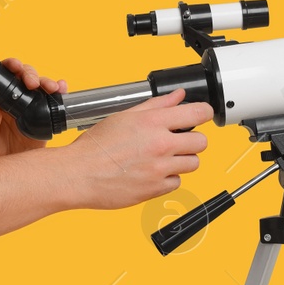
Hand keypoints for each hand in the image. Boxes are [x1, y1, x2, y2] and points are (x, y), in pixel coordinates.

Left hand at [0, 58, 66, 162]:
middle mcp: (9, 102)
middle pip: (21, 79)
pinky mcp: (39, 123)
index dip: (8, 67)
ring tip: (51, 87)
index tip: (15, 67)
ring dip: (46, 83)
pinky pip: (49, 106)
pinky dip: (58, 96)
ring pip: (37, 90)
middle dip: (30, 74)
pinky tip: (62, 91)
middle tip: (32, 82)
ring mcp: (25, 111)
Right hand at [62, 88, 211, 210]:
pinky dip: (168, 178)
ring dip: (182, 160)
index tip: (202, 115)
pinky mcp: (156, 188)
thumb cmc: (96, 147)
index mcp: (152, 122)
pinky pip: (177, 182)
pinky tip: (152, 172)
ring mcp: (160, 168)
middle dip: (193, 140)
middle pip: (201, 142)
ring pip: (193, 163)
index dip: (204, 113)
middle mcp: (160, 144)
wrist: (79, 174)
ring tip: (162, 158)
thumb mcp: (124, 116)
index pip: (198, 113)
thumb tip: (177, 96)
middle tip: (179, 141)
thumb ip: (156, 105)